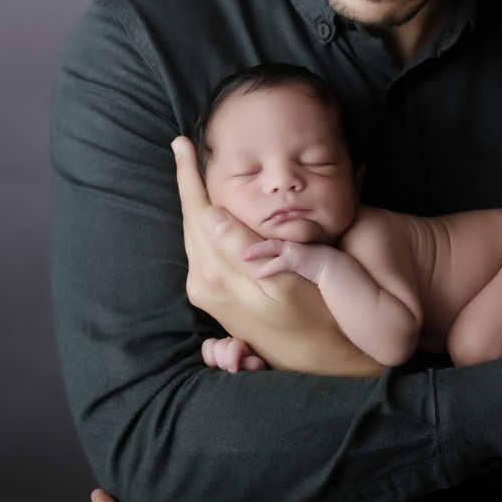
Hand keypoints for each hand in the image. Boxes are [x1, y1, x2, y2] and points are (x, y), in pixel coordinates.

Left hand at [173, 138, 380, 375]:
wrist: (321, 359)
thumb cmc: (315, 315)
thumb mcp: (282, 280)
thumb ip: (241, 247)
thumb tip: (210, 213)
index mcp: (217, 273)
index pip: (197, 211)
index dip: (188, 175)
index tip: (180, 142)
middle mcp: (203, 282)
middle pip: (192, 220)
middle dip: (188, 183)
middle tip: (184, 147)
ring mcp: (207, 291)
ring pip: (196, 233)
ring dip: (195, 201)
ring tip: (193, 170)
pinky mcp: (216, 296)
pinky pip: (203, 248)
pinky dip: (205, 222)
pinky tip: (213, 211)